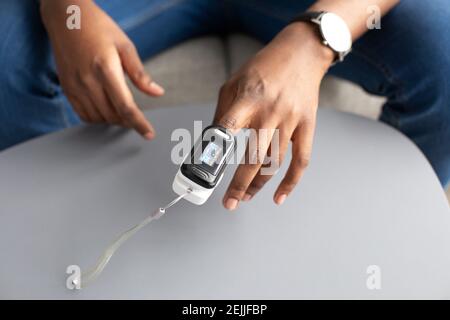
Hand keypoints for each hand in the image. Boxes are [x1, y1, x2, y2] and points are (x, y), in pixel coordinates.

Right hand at [40, 0, 163, 138]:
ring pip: (98, 118)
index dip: (139, 123)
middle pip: (113, 115)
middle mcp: (88, 81)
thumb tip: (157, 92)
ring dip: (113, 120)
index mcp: (106, 69)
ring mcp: (75, 86)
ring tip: (122, 111)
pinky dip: (97, 118)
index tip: (148, 134)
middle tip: (137, 117)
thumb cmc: (98, 28)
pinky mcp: (67, 89)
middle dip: (128, 121)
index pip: (126, 106)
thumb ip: (140, 74)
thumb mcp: (125, 46)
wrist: (67, 19)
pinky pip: (83, 114)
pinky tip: (106, 110)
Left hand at [214, 22, 333, 209]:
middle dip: (239, 185)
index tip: (206, 175)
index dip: (215, 154)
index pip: (227, 130)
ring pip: (274, 163)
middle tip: (229, 203)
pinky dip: (291, 183)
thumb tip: (212, 142)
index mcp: (247, 100)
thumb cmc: (263, 67)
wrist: (300, 53)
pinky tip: (279, 197)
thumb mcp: (233, 83)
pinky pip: (301, 160)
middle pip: (254, 157)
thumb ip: (222, 113)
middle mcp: (269, 112)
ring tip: (245, 197)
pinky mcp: (307, 126)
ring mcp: (290, 120)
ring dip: (258, 185)